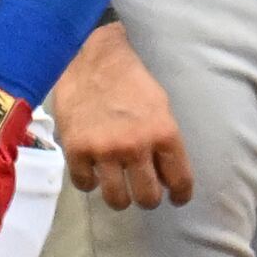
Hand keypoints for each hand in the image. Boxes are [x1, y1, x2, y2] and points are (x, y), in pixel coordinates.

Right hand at [50, 24, 190, 208]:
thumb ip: (164, 142)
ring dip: (120, 198)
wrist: (91, 57)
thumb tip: (166, 175)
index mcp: (163, 133)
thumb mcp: (160, 107)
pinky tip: (93, 172)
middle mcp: (136, 146)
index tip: (176, 197)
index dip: (180, 195)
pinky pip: (85, 184)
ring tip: (118, 188)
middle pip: (148, 197)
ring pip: (117, 199)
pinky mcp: (76, 150)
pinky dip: (90, 182)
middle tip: (142, 191)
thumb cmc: (130, 80)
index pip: (180, 180)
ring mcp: (104, 150)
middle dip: (148, 198)